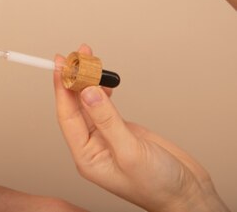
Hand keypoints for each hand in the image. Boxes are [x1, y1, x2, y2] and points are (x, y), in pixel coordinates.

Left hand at [54, 44, 228, 211]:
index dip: (62, 88)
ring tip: (87, 58)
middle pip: (75, 105)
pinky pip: (104, 105)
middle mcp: (92, 145)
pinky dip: (102, 89)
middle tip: (76, 54)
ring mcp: (106, 136)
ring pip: (89, 102)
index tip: (61, 65)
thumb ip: (108, 121)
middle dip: (73, 79)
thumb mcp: (130, 152)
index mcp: (86, 156)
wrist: (187, 194)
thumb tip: (87, 92)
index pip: (67, 115)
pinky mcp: (121, 130)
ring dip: (87, 80)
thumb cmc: (158, 186)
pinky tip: (102, 79)